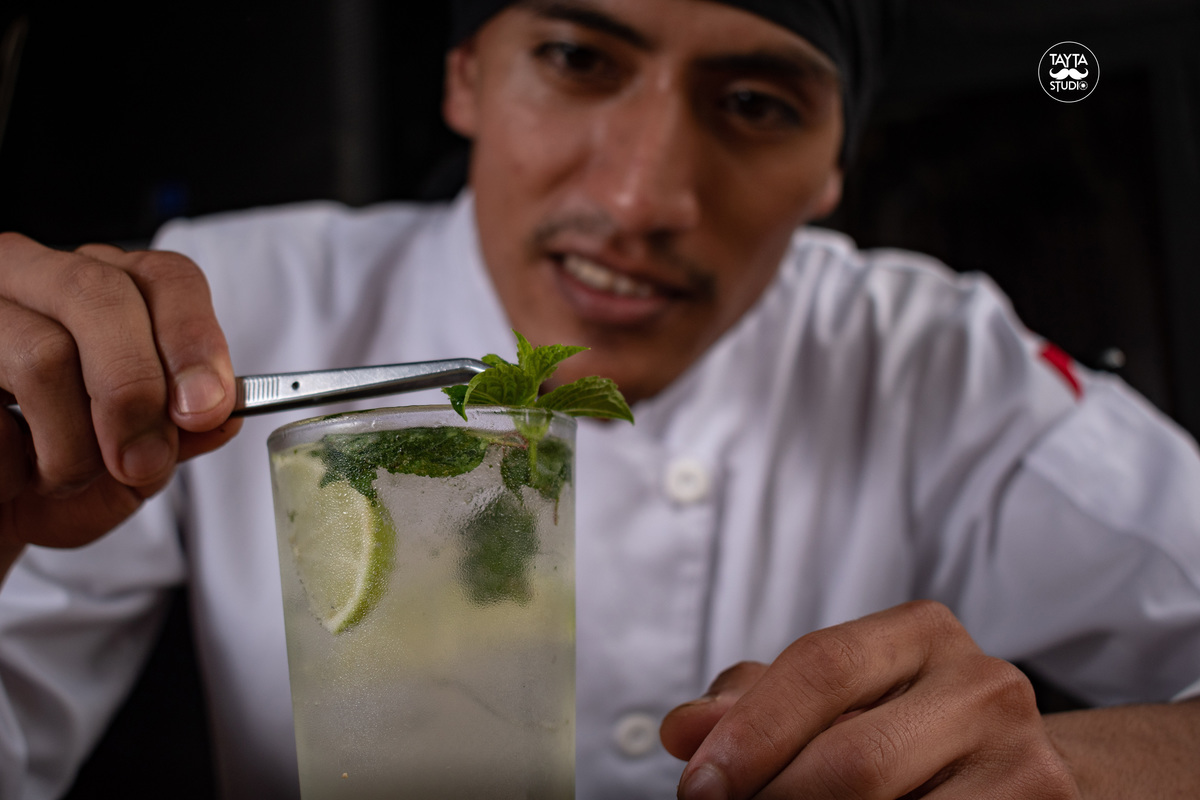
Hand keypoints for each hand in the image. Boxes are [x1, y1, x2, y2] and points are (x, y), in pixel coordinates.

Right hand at [0, 233, 239, 567]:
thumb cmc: (48, 475)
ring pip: (45, 354)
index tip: (206, 409)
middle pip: (100, 295)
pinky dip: (10, 467)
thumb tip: (221, 414)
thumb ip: (177, 436)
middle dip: (136, 391)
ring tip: (58, 480)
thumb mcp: (129, 468)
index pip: (165, 277)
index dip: (193, 340)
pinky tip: (6, 476)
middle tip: (141, 463)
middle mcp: (30, 275)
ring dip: (71, 446)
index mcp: (100, 288)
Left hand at [660, 600, 1078, 798]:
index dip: (751, 733)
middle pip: (855, 760)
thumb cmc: (900, 727)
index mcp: (921, 633)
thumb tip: (683, 731)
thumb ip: (755, 704)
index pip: (822, 668)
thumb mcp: (832, 698)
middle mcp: (984, 686)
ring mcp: (1026, 761)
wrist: (1014, 769)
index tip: (697, 787)